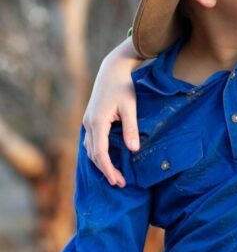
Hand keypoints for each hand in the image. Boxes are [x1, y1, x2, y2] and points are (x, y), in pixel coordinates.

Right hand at [83, 37, 142, 186]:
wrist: (112, 70)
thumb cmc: (123, 86)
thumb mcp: (130, 106)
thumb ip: (131, 128)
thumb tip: (133, 149)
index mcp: (98, 122)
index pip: (100, 153)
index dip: (108, 169)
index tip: (118, 181)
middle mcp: (89, 124)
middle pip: (93, 154)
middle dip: (105, 170)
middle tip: (120, 182)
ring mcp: (87, 121)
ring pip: (90, 149)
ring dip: (100, 163)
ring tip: (115, 174)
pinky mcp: (90, 119)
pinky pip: (91, 141)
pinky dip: (97, 153)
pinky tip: (107, 158)